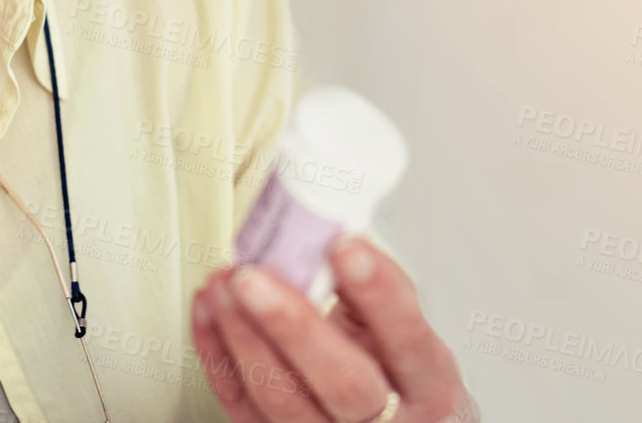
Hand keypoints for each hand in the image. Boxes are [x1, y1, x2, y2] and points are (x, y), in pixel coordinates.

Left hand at [192, 237, 477, 422]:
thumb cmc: (401, 377)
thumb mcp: (409, 333)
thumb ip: (374, 293)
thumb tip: (328, 235)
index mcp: (430, 388)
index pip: (410, 342)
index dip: (379, 295)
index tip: (346, 247)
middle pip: (341, 383)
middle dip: (291, 325)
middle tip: (253, 276)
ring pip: (281, 400)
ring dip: (242, 335)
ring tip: (222, 282)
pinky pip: (242, 407)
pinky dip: (218, 355)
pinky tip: (210, 311)